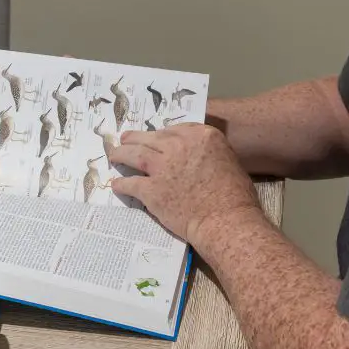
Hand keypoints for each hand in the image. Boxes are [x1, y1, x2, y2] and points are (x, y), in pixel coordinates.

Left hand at [108, 123, 262, 245]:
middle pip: (149, 138)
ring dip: (121, 154)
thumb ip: (207, 151)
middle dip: (134, 138)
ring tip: (114, 155)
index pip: (173, 129)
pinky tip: (116, 185)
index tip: (153, 137)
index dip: (160, 134)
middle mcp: (178, 146)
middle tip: (125, 140)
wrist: (225, 219)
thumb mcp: (227, 159)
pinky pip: (130, 183)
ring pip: (134, 154)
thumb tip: (195, 156)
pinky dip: (121, 184)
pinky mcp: (151, 190)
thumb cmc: (235, 194)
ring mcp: (162, 167)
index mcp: (201, 136)